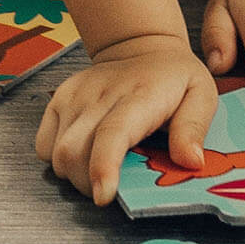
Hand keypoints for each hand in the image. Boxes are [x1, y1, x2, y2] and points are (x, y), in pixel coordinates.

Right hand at [34, 34, 217, 205]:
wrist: (143, 46)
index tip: (103, 196)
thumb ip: (194, 128)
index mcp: (139, 95)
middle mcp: (101, 93)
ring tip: (98, 170)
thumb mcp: (200, 95)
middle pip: (74, 151)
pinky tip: (82, 152)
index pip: (112, 133)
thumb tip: (190, 162)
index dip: (103, 167)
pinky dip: (57, 159)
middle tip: (110, 187)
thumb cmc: (174, 78)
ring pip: (56, 152)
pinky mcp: (59, 97)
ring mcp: (75, 94)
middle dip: (87, 183)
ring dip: (74, 174)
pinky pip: (43, 144)